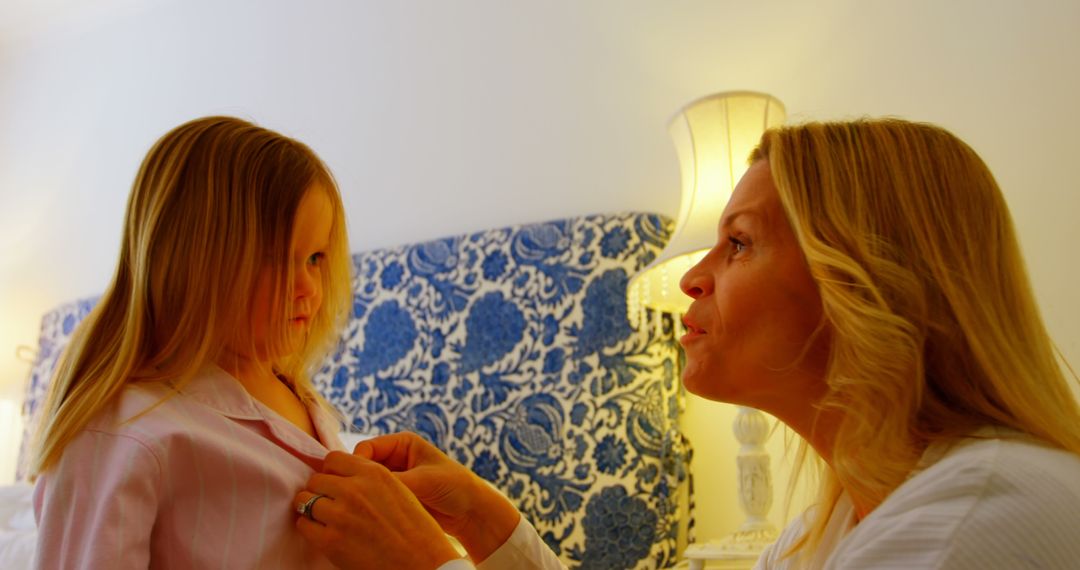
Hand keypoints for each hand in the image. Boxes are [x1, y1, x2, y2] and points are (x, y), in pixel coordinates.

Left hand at [294, 451, 460, 569]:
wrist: (422, 563)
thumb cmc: (415, 529)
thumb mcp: (398, 490)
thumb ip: (370, 478)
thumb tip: (342, 475)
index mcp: (374, 473)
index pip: (333, 459)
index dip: (331, 472)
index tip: (335, 483)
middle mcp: (355, 490)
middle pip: (317, 479)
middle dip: (320, 490)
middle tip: (329, 504)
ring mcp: (341, 515)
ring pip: (305, 500)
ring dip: (312, 508)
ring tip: (324, 519)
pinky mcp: (331, 541)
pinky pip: (304, 524)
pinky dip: (310, 528)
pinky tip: (323, 533)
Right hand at [354, 432, 520, 562]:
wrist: (471, 511)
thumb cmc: (454, 486)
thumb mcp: (423, 480)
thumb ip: (393, 480)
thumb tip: (363, 484)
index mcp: (402, 443)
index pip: (366, 448)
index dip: (357, 463)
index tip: (356, 480)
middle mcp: (395, 458)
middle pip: (363, 466)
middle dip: (359, 480)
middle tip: (356, 497)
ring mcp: (394, 478)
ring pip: (366, 484)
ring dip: (365, 495)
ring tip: (367, 508)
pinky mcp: (394, 497)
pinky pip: (374, 499)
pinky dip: (372, 506)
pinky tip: (373, 515)